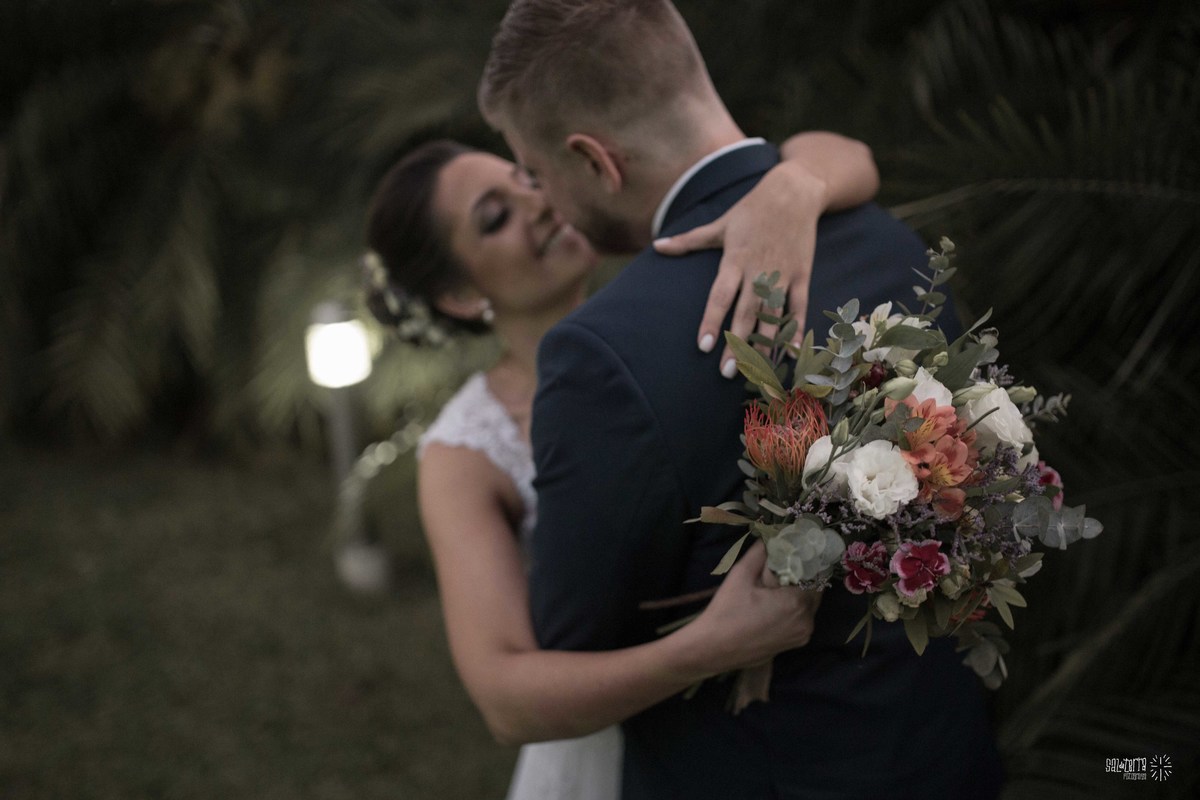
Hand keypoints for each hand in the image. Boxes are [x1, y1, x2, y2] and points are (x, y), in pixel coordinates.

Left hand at [654, 160, 826, 377]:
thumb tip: (656, 246)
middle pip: (746, 313)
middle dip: (738, 344)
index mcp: (735, 260)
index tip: (703, 346)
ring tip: (758, 372)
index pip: (720, 296)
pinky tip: (790, 353)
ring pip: (773, 315)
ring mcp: (782, 274)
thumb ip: (688, 241)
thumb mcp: (719, 224)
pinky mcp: (801, 275)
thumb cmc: (751, 209)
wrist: (794, 191)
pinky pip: (799, 307)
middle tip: (729, 373)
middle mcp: (758, 271)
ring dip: (765, 344)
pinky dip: (796, 329)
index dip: (711, 321)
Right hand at [690, 539, 822, 673]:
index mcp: (796, 602)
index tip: (797, 549)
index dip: (807, 559)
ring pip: (810, 605)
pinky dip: (796, 608)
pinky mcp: (795, 644)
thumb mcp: (741, 574)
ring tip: (781, 581)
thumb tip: (772, 535)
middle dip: (805, 575)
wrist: (713, 649)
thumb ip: (760, 552)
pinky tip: (777, 602)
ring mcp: (802, 635)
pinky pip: (803, 619)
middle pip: (815, 589)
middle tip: (788, 563)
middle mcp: (807, 620)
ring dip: (801, 592)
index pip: (814, 572)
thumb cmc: (727, 611)